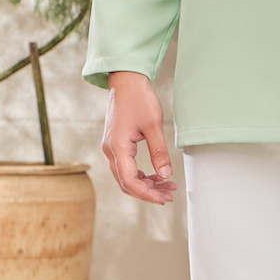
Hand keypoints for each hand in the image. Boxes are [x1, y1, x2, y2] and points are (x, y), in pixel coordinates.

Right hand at [102, 71, 177, 203]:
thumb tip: (166, 175)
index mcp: (117, 147)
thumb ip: (159, 152)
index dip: (147, 194)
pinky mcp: (116, 143)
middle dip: (148, 192)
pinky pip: (126, 166)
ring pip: (126, 176)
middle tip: (169, 196)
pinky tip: (156, 174)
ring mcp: (111, 147)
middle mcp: (110, 150)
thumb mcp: (153, 125)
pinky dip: (140, 173)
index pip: (130, 181)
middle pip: (126, 182)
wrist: (126, 80)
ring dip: (145, 183)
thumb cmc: (139, 98)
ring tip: (167, 186)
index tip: (164, 198)